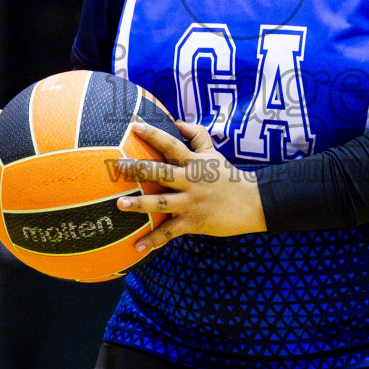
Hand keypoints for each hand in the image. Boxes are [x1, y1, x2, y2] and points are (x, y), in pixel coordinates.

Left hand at [113, 119, 265, 251]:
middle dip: (138, 169)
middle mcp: (190, 181)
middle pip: (161, 173)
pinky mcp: (193, 222)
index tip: (134, 125)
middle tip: (117, 166)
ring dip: (140, 204)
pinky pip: (169, 232)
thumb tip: (177, 121)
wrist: (252, 203)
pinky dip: (153, 241)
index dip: (153, 134)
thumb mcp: (213, 152)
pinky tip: (136, 247)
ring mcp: (191, 203)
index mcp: (194, 162)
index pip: (171, 144)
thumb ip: (196, 134)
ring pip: (162, 203)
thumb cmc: (228, 176)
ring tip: (120, 204)